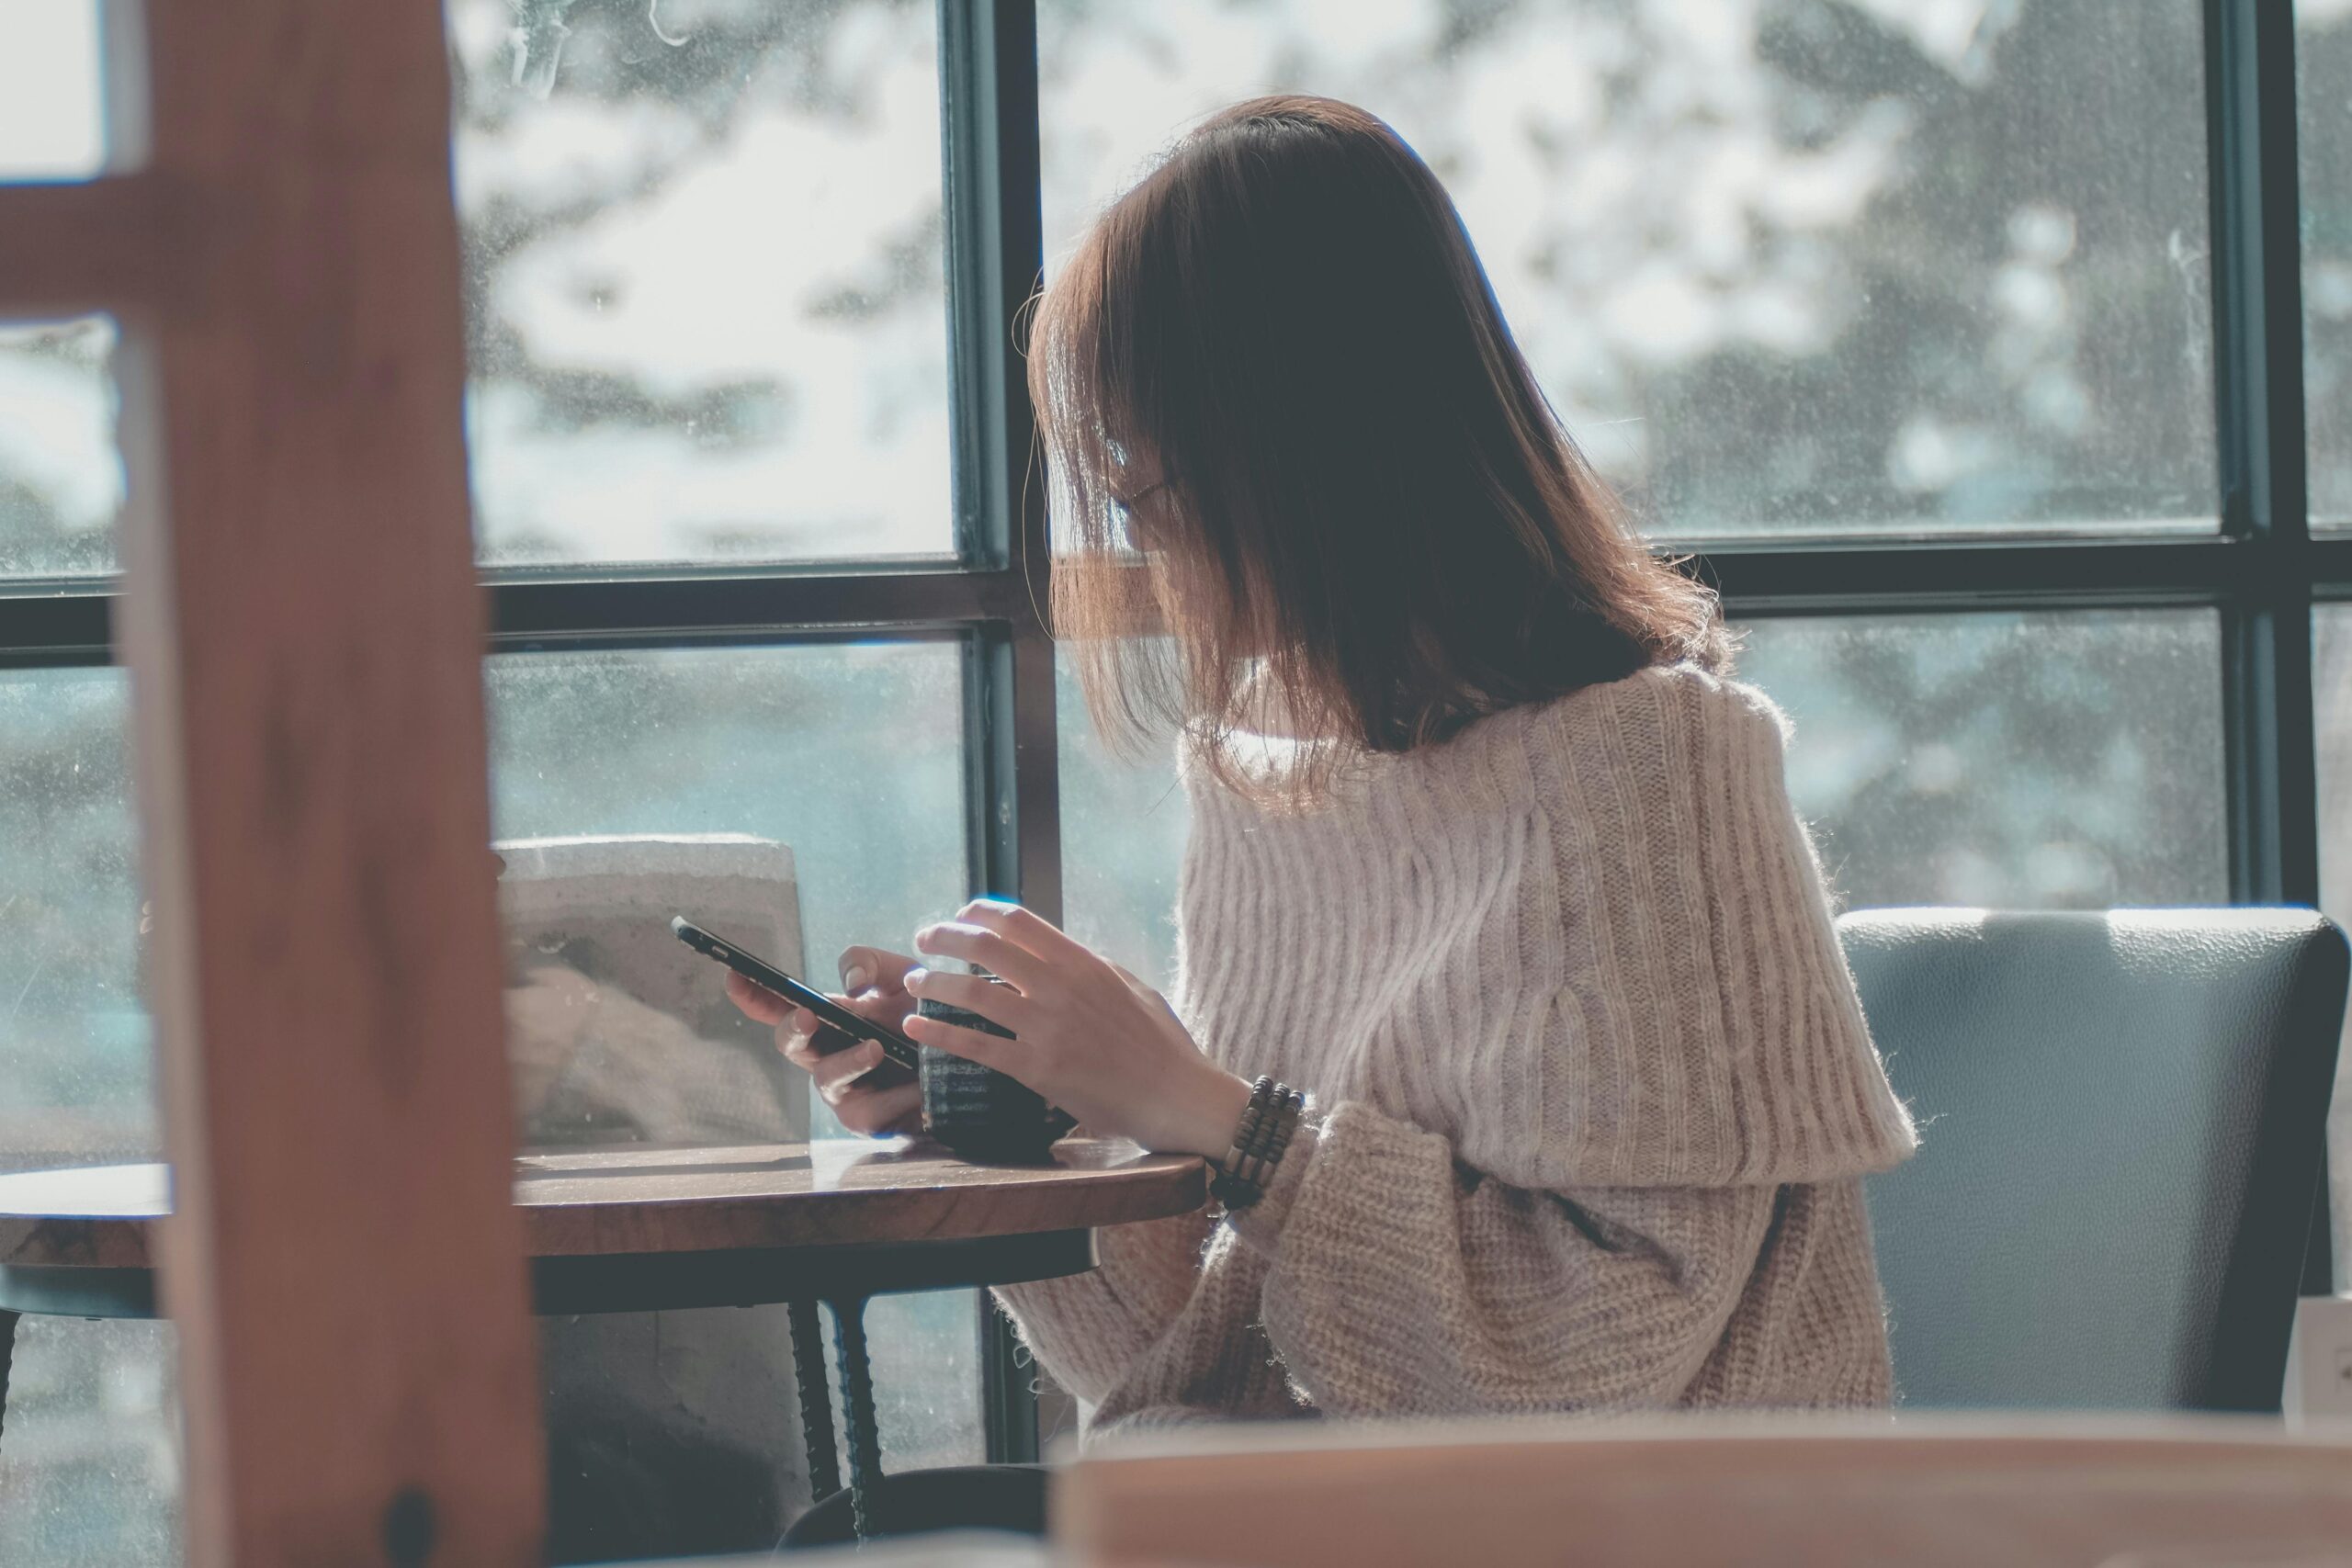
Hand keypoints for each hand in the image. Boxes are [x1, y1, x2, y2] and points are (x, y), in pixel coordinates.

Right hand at [725, 947, 921, 1136]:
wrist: (965, 1054)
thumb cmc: (924, 1015)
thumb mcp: (902, 976)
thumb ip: (870, 963)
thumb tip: (849, 982)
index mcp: (828, 1017)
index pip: (780, 1005)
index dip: (754, 993)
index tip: (734, 975)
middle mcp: (826, 1053)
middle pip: (790, 1042)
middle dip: (792, 1028)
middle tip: (807, 1014)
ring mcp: (842, 1089)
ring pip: (828, 1076)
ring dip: (849, 1060)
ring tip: (876, 1048)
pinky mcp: (866, 1119)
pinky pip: (868, 1111)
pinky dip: (892, 1096)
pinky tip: (913, 1087)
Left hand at [902, 900, 1253, 1157]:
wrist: (1175, 1095)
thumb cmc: (1160, 1043)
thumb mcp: (1131, 986)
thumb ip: (1091, 967)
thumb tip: (1057, 954)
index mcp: (1082, 962)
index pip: (1017, 920)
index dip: (978, 912)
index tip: (959, 916)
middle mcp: (1060, 987)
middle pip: (984, 946)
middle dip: (943, 937)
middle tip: (923, 941)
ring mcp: (1047, 1028)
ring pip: (972, 992)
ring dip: (932, 983)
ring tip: (911, 983)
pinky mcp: (1037, 1069)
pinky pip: (976, 1046)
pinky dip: (938, 1034)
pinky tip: (916, 1028)